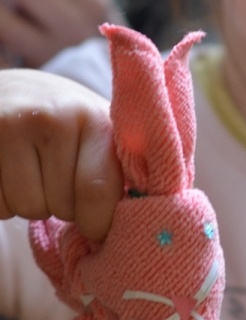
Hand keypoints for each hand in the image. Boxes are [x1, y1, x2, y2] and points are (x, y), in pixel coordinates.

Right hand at [0, 69, 122, 241]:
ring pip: (24, 209)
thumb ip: (125, 169)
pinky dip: (1, 201)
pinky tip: (7, 172)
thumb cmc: (65, 124)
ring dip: (27, 204)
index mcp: (96, 119)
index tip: (95, 227)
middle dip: (59, 207)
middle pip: (58, 207)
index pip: (98, 192)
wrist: (8, 92)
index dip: (97, 222)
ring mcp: (10, 126)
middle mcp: (54, 118)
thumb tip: (156, 219)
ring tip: (30, 171)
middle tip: (55, 178)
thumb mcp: (99, 133)